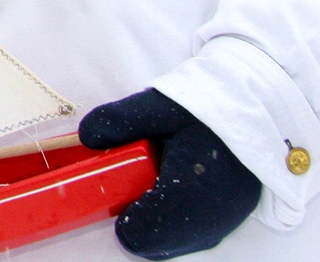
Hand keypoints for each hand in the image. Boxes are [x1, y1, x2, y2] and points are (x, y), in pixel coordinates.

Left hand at [80, 88, 261, 258]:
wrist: (261, 113)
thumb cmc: (209, 109)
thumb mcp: (160, 105)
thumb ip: (119, 120)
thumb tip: (87, 137)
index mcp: (192, 190)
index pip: (143, 233)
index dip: (120, 217)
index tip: (112, 191)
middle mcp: (211, 217)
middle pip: (154, 243)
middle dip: (133, 218)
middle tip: (129, 184)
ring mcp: (222, 224)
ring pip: (172, 243)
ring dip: (151, 222)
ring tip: (149, 184)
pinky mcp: (227, 222)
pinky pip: (190, 237)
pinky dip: (171, 223)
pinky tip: (166, 193)